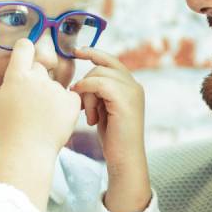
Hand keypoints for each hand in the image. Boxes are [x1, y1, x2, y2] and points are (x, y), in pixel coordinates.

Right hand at [0, 39, 79, 156]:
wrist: (27, 154)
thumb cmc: (6, 132)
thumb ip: (2, 86)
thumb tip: (11, 77)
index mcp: (16, 77)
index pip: (25, 47)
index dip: (26, 50)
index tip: (26, 55)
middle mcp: (37, 79)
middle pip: (40, 66)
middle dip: (36, 79)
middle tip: (31, 101)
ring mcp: (56, 90)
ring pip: (54, 85)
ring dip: (49, 96)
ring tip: (41, 119)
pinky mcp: (71, 102)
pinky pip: (70, 96)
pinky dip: (65, 106)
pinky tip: (54, 120)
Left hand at [70, 45, 150, 211]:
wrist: (124, 159)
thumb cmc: (113, 138)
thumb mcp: (105, 109)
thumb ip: (100, 93)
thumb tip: (83, 82)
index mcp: (131, 86)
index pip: (110, 60)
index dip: (93, 52)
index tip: (76, 52)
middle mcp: (134, 85)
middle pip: (102, 65)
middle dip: (86, 82)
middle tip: (81, 106)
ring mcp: (132, 91)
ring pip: (99, 73)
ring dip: (87, 94)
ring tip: (89, 116)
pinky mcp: (125, 99)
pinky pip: (99, 83)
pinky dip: (88, 93)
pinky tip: (88, 113)